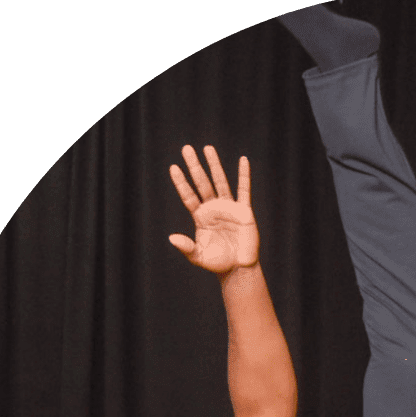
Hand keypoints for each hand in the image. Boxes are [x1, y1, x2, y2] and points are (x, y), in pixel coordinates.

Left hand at [169, 145, 258, 274]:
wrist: (238, 268)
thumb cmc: (217, 262)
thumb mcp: (198, 256)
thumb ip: (186, 247)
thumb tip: (171, 238)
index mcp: (200, 216)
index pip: (188, 196)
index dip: (181, 183)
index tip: (174, 167)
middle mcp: (213, 208)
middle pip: (202, 183)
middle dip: (194, 166)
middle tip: (186, 149)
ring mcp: (228, 208)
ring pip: (220, 181)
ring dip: (214, 165)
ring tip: (207, 148)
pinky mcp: (244, 211)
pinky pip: (244, 190)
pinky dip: (244, 175)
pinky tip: (243, 160)